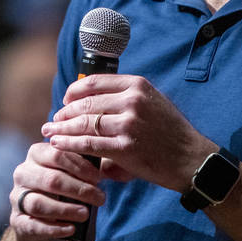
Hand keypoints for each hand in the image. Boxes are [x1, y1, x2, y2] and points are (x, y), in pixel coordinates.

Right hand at [8, 141, 105, 240]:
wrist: (39, 216)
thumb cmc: (61, 188)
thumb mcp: (69, 173)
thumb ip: (82, 167)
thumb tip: (106, 169)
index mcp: (35, 154)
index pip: (57, 154)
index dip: (80, 166)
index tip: (99, 177)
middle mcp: (22, 173)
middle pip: (50, 180)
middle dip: (78, 189)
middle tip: (100, 198)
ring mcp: (16, 197)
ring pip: (38, 203)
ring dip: (65, 209)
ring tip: (86, 214)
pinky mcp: (17, 220)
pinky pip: (33, 225)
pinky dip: (53, 228)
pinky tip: (71, 229)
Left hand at [41, 74, 216, 192]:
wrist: (191, 158)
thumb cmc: (170, 131)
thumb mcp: (152, 101)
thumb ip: (125, 97)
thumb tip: (90, 99)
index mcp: (137, 85)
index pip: (94, 82)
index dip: (73, 92)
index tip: (65, 100)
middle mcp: (132, 100)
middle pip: (86, 103)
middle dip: (64, 112)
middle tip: (54, 119)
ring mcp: (128, 124)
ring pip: (84, 123)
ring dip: (62, 128)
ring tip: (50, 131)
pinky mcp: (125, 147)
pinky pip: (89, 144)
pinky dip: (70, 144)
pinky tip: (59, 144)